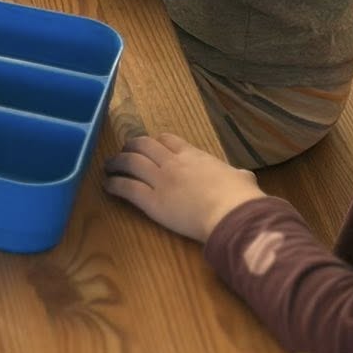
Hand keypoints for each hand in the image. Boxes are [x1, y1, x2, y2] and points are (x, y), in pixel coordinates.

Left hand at [104, 132, 262, 242]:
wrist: (231, 213)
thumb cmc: (240, 198)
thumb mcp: (242, 179)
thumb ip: (238, 176)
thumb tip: (244, 177)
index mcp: (193, 156)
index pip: (167, 139)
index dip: (155, 141)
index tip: (150, 146)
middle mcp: (172, 162)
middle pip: (143, 145)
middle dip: (130, 147)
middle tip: (124, 153)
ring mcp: (160, 180)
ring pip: (130, 162)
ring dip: (116, 163)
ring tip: (109, 167)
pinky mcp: (152, 201)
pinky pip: (127, 188)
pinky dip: (114, 185)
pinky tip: (107, 186)